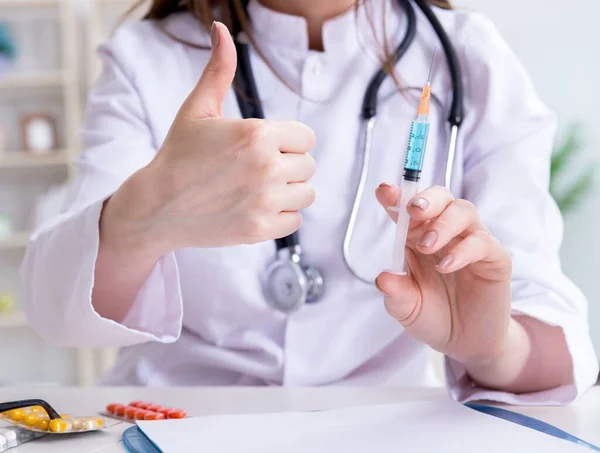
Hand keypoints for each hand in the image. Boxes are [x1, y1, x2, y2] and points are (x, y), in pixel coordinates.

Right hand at [102, 22, 315, 254]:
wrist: (156, 206)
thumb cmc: (178, 155)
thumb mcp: (197, 109)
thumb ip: (219, 70)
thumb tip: (222, 28)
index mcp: (257, 134)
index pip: (306, 137)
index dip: (287, 141)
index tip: (264, 147)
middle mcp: (266, 167)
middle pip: (308, 165)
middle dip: (287, 165)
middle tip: (256, 169)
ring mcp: (264, 201)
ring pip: (306, 193)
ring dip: (288, 191)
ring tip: (260, 188)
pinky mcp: (260, 230)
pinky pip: (296, 220)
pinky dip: (281, 216)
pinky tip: (257, 207)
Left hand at [375, 184, 512, 365]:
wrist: (466, 343)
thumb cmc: (434, 317)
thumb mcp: (407, 309)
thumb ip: (395, 294)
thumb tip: (383, 278)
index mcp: (417, 237)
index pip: (407, 209)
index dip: (396, 196)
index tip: (384, 192)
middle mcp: (444, 233)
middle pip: (440, 198)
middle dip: (426, 198)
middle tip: (413, 211)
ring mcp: (470, 242)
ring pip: (463, 211)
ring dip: (443, 223)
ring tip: (427, 246)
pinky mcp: (494, 258)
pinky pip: (482, 242)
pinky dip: (463, 250)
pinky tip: (446, 266)